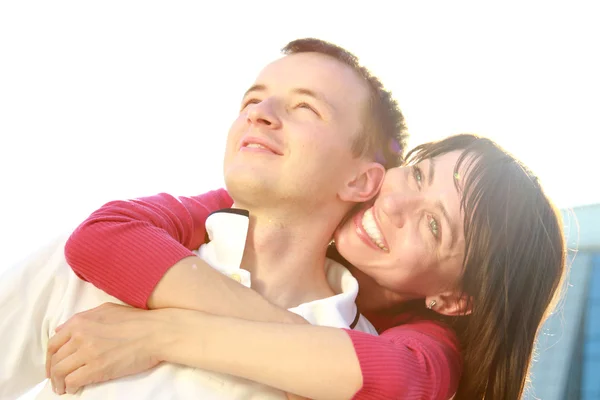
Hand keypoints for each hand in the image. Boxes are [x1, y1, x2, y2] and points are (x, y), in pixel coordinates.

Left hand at [46, 303, 167, 394]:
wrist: (156, 332)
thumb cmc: (138, 321)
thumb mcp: (107, 310)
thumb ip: (84, 318)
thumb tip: (63, 329)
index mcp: (81, 321)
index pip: (53, 343)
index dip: (51, 358)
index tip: (54, 365)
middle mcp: (80, 335)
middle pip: (55, 359)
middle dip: (53, 373)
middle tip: (57, 381)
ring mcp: (88, 352)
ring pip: (60, 372)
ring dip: (58, 383)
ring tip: (63, 389)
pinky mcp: (97, 368)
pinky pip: (72, 381)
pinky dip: (70, 388)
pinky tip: (74, 389)